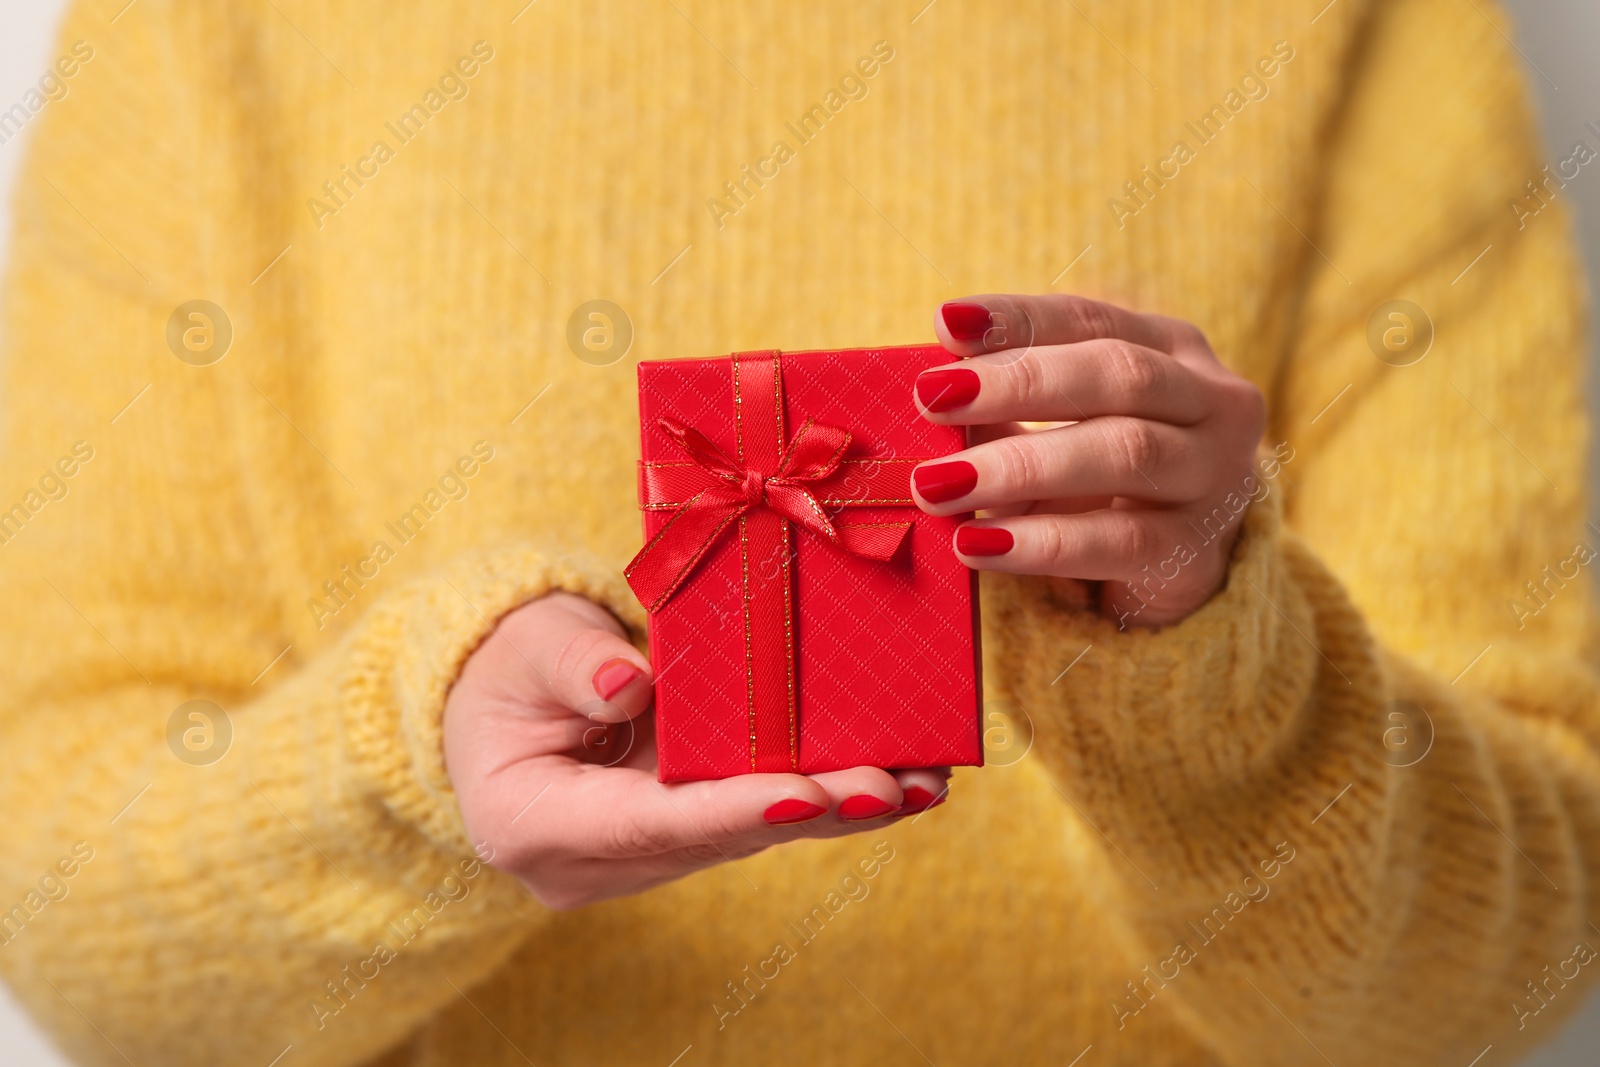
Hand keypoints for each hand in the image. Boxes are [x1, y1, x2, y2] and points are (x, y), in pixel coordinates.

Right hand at [444, 592, 950, 909]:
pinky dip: (820, 794)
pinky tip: (893, 777)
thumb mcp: (526, 642)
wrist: (496, 694)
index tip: (809, 794)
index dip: (732, 809)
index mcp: (532, 823)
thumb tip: (631, 685)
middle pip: (716, 838)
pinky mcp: (677, 834)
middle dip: (814, 811)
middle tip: (898, 787)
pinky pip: (753, 815)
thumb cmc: (505, 662)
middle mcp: (591, 861)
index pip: (646, 823)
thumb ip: (573, 662)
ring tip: (921, 782)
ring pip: (747, 834)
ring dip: (836, 808)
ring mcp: (638, 857)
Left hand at [916, 294, 1265, 628]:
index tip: (947, 323)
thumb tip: (934, 389)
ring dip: (1021, 465)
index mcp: (1173, 350)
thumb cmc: (1100, 483)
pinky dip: (1042, 543)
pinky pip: (1118, 542)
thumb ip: (1006, 407)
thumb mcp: (1058, 430)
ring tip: (938, 483)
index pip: (1092, 319)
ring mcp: (1215, 477)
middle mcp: (1212, 403)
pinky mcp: (1196, 552)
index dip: (1019, 320)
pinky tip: (978, 544)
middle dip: (1019, 382)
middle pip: (1119, 374)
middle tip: (933, 398)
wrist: (1172, 573)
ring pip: (1125, 453)